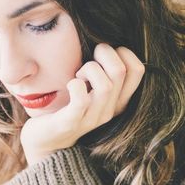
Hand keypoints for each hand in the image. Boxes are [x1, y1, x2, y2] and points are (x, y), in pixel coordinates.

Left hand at [20, 44, 145, 166]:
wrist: (45, 142)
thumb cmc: (67, 107)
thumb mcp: (92, 90)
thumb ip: (104, 72)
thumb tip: (105, 42)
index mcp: (118, 101)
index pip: (138, 70)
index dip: (123, 52)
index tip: (103, 56)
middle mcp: (109, 111)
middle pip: (121, 71)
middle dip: (103, 54)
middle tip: (88, 60)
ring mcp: (92, 118)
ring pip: (105, 85)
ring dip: (88, 70)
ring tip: (78, 75)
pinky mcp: (70, 122)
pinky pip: (81, 100)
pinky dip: (75, 85)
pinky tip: (70, 84)